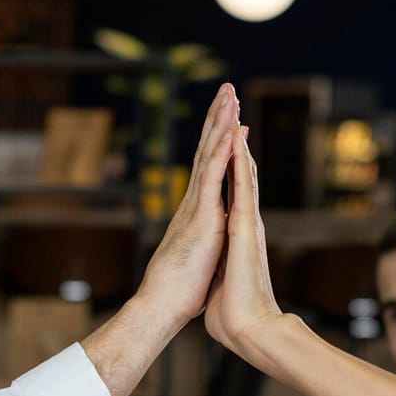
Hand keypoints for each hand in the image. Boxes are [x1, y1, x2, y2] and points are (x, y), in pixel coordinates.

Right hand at [137, 83, 241, 326]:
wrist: (164, 306)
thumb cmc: (180, 291)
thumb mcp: (199, 259)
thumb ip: (204, 243)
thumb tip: (207, 241)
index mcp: (199, 212)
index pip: (212, 168)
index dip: (220, 141)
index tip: (231, 117)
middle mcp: (196, 202)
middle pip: (209, 151)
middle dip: (219, 119)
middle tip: (228, 89)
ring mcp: (197, 207)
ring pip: (210, 156)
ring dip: (220, 124)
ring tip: (230, 96)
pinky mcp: (201, 218)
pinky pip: (211, 178)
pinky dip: (221, 153)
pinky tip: (230, 132)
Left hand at [205, 122, 285, 352]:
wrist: (249, 329)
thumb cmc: (235, 313)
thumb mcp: (223, 282)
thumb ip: (223, 270)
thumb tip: (219, 275)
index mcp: (238, 234)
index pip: (232, 191)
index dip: (228, 162)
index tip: (226, 138)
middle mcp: (246, 223)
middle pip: (240, 172)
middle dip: (235, 140)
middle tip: (234, 108)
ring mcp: (248, 223)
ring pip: (243, 172)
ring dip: (238, 140)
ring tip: (235, 111)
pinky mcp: (245, 228)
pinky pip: (242, 188)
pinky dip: (238, 163)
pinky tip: (235, 140)